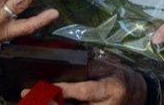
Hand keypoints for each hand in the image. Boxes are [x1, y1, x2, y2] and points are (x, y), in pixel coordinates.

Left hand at [27, 59, 145, 104]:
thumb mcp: (109, 67)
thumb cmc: (119, 77)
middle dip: (49, 102)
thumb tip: (66, 63)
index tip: (46, 87)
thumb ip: (90, 67)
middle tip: (27, 95)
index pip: (84, 91)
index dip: (64, 91)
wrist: (136, 95)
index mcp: (110, 89)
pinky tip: (42, 101)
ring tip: (29, 100)